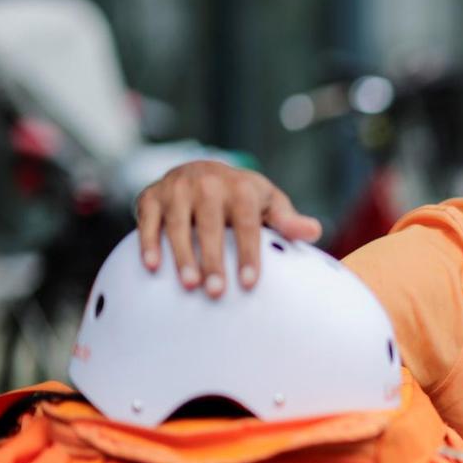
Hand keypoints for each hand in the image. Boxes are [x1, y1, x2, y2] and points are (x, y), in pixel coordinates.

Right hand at [135, 161, 321, 296]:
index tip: (249, 283)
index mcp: (240, 188)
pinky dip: (149, 242)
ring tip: (190, 285)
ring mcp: (177, 188)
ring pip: (178, 224)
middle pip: (210, 225)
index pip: (246, 224)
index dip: (248, 253)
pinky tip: (153, 267)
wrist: (202, 170)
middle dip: (213, 260)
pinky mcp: (151, 196)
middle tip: (216, 292)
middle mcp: (207, 184)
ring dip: (182, 255)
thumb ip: (288, 220)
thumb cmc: (242, 197)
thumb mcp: (269, 203)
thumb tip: (314, 231)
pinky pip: (148, 221)